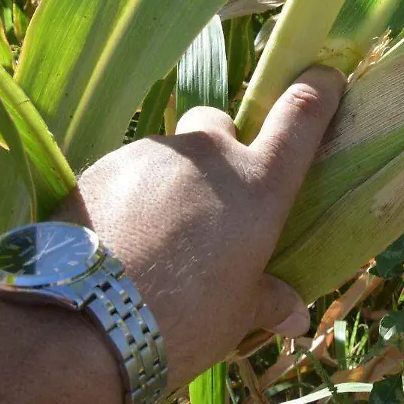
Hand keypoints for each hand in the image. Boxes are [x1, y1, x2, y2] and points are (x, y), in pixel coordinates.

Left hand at [57, 66, 344, 387]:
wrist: (80, 325)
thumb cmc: (181, 321)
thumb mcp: (236, 316)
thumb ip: (268, 300)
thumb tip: (296, 317)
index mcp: (258, 185)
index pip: (301, 115)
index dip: (318, 90)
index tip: (324, 79)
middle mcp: (208, 156)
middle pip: (220, 125)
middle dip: (221, 150)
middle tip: (211, 204)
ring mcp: (150, 154)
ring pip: (169, 156)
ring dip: (169, 184)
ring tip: (152, 243)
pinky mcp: (101, 167)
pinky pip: (125, 174)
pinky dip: (127, 199)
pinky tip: (116, 244)